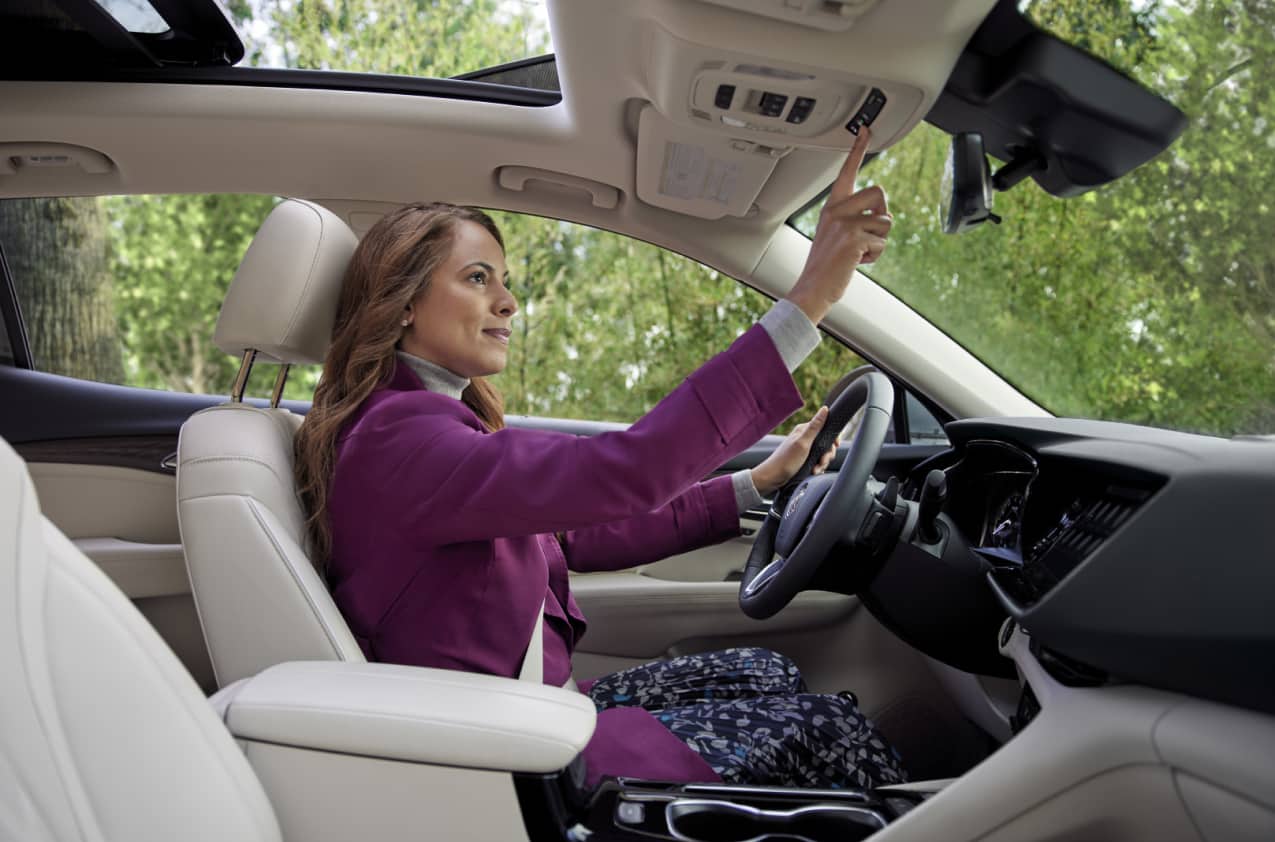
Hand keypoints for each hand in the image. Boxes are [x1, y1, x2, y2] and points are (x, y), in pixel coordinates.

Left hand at [750, 406, 839, 496]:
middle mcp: (805, 438)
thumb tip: (824, 409)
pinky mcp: (804, 459)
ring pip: (822, 454)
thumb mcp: (803, 443)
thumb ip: (815, 426)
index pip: (825, 428)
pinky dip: (817, 467)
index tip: (835, 446)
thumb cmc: (786, 460)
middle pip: (826, 443)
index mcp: (804, 430)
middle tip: (822, 461)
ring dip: (822, 463)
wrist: (773, 477)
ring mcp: (804, 449)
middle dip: (827, 454)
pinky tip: (813, 472)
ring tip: (815, 469)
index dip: (832, 438)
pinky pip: (817, 461)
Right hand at [786, 129, 892, 324]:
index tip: (866, 129)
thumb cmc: (825, 267)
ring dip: (879, 241)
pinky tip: (856, 262)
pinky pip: (882, 243)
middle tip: (868, 234)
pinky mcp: (854, 239)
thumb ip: (852, 220)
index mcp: (832, 207)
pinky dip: (875, 256)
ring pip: (885, 221)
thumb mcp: (834, 235)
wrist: (812, 289)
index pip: (847, 172)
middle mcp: (837, 211)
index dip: (858, 148)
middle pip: (879, 193)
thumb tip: (881, 218)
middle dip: (882, 214)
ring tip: (858, 253)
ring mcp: (845, 224)